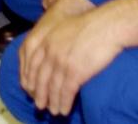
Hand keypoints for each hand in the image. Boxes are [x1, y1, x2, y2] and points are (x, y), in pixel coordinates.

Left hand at [20, 0, 118, 116]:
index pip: (31, 64)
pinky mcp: (75, 71)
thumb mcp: (64, 28)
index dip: (30, 79)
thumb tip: (51, 55)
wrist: (107, 25)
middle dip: (39, 94)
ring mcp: (62, 62)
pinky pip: (66, 92)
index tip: (31, 89)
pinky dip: (64, 103)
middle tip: (40, 105)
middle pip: (40, 78)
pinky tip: (64, 109)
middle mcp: (51, 52)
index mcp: (46, 40)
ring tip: (54, 111)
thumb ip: (54, 41)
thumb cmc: (90, 25)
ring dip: (52, 102)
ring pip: (53, 88)